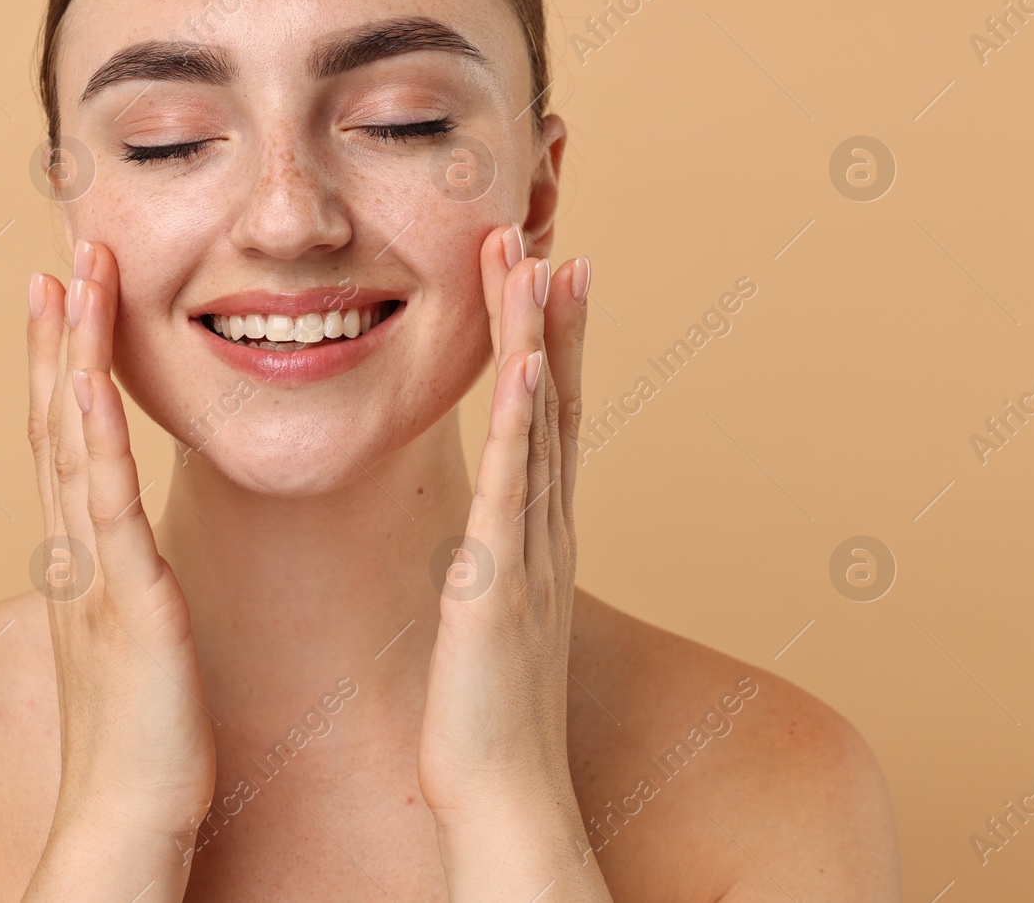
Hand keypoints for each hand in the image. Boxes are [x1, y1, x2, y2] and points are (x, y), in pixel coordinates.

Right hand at [23, 240, 214, 899]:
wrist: (129, 820)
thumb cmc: (143, 738)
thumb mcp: (133, 638)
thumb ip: (126, 585)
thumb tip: (131, 555)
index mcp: (83, 557)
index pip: (65, 439)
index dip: (59, 364)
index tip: (62, 297)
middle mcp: (75, 551)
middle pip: (55, 420)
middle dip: (57, 336)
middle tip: (58, 255)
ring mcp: (93, 572)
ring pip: (73, 442)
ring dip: (69, 356)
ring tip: (71, 276)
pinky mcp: (126, 603)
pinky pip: (105, 506)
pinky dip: (90, 437)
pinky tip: (84, 380)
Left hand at [417, 226, 608, 899]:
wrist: (501, 794)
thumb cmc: (486, 712)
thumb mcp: (488, 615)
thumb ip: (488, 564)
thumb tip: (477, 535)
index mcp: (537, 536)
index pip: (547, 421)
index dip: (551, 345)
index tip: (546, 276)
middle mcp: (546, 531)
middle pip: (556, 403)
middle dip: (550, 319)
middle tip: (546, 237)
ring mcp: (531, 552)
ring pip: (539, 427)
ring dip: (539, 342)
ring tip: (537, 262)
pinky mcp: (500, 582)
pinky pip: (516, 489)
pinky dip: (526, 423)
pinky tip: (530, 366)